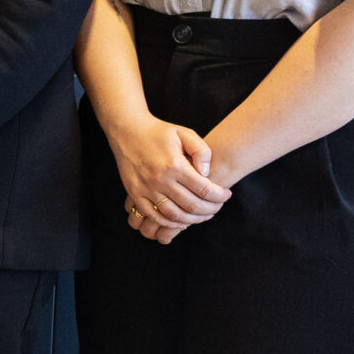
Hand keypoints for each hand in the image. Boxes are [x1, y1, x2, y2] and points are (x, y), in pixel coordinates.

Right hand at [101, 109, 230, 240]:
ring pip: (175, 215)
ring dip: (193, 220)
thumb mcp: (184, 133)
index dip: (220, 196)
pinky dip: (170, 223)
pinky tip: (182, 221)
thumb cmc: (159, 131)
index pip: (205, 190)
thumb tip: (207, 172)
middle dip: (211, 209)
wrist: (127, 130)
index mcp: (175, 164)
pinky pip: (154, 216)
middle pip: (192, 205)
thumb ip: (202, 151)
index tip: (226, 194)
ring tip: (203, 215)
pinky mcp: (135, 193)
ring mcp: (146, 188)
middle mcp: (160, 179)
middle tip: (218, 206)